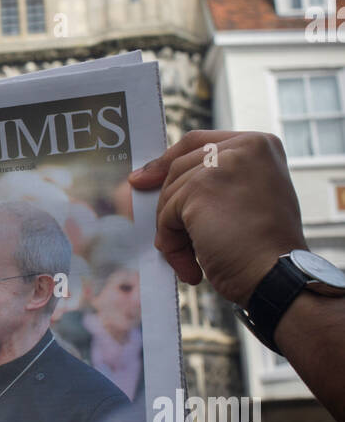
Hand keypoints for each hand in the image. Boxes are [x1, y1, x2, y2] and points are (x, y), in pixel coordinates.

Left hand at [129, 131, 305, 305]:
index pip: (200, 142)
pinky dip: (172, 244)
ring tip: (193, 260)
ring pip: (171, 193)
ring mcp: (222, 165)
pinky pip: (167, 214)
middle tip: (170, 241)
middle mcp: (244, 147)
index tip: (144, 178)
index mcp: (260, 145)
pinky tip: (191, 266)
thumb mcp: (250, 200)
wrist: (278, 278)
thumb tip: (153, 179)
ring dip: (174, 232)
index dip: (169, 161)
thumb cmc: (265, 251)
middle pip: (180, 167)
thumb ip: (217, 182)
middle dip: (170, 207)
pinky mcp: (200, 188)